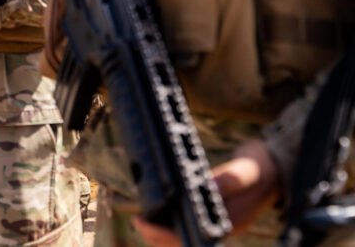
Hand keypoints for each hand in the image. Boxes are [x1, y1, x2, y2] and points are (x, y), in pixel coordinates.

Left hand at [131, 140, 279, 245]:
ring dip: (164, 232)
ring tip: (144, 220)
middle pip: (185, 241)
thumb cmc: (256, 170)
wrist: (271, 169)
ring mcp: (218, 223)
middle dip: (159, 236)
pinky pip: (190, 225)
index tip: (144, 225)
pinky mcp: (213, 215)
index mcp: (229, 223)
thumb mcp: (241, 173)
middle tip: (138, 222)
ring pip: (185, 236)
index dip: (164, 234)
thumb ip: (225, 181)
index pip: (191, 237)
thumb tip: (204, 186)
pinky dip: (173, 223)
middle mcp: (222, 228)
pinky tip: (159, 213)